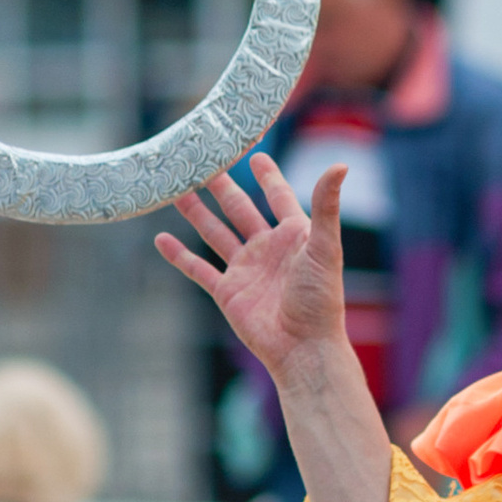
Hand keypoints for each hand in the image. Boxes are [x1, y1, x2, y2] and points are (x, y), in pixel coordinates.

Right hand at [154, 157, 348, 387]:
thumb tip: (340, 164)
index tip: (254, 154)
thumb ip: (326, 206)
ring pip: (215, 234)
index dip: (267, 177)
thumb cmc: (320, 299)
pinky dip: (179, 255)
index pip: (278, 197)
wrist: (302, 348)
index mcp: (293, 235)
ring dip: (196, 213)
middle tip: (202, 164)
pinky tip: (161, 239)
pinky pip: (198, 269)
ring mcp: (246, 269)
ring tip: (176, 192)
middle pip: (239, 210)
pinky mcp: (228, 292)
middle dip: (221, 187)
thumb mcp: (324, 247)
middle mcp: (267, 248)